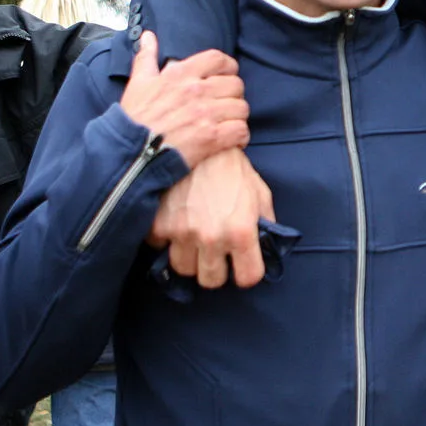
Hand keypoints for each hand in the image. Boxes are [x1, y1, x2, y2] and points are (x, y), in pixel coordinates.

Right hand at [119, 31, 249, 166]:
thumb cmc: (134, 118)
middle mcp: (196, 91)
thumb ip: (146, 58)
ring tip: (227, 122)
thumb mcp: (138, 83)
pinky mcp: (212, 138)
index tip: (225, 76)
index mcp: (180, 74)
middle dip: (232, 95)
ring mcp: (206, 115)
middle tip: (224, 104)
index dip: (228, 67)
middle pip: (236, 84)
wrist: (130, 153)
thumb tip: (148, 36)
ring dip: (237, 116)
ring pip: (241, 108)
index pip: (219, 59)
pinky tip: (230, 139)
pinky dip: (239, 136)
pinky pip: (241, 131)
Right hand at [146, 148, 274, 288]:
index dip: (248, 272)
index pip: (248, 278)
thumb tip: (267, 248)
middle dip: (217, 270)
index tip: (244, 265)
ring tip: (197, 240)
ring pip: (184, 269)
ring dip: (191, 259)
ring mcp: (182, 233)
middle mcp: (211, 237)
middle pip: (211, 281)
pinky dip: (168, 241)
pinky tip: (177, 225)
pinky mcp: (159, 225)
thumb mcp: (260, 194)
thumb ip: (266, 225)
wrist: (201, 145)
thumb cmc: (234, 169)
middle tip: (218, 254)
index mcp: (241, 231)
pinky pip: (160, 249)